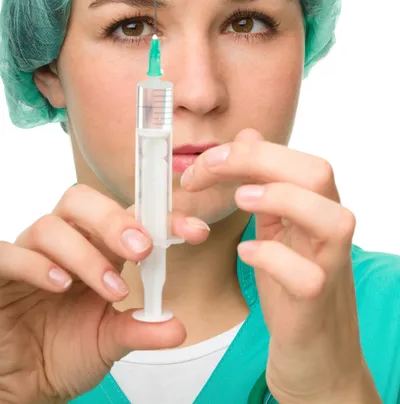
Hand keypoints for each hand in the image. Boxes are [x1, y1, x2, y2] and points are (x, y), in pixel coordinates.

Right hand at [0, 183, 208, 403]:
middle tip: (142, 248)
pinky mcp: (0, 274)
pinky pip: (8, 252)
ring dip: (84, 253)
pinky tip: (59, 284)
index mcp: (97, 251)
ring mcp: (30, 255)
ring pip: (51, 226)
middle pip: (82, 201)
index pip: (129, 218)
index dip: (161, 218)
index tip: (194, 231)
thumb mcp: (108, 342)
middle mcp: (64, 244)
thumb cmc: (62, 352)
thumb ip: (140, 330)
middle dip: (115, 220)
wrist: (20, 383)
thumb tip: (177, 327)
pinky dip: (36, 264)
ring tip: (109, 289)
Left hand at [181, 129, 380, 402]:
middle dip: (259, 160)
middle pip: (318, 173)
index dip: (247, 151)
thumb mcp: (277, 228)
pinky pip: (308, 276)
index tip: (204, 163)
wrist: (317, 356)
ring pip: (333, 219)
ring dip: (281, 199)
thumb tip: (249, 135)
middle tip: (209, 170)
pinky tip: (246, 253)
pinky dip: (273, 257)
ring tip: (241, 200)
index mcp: (318, 207)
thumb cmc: (293, 288)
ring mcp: (330, 267)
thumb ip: (266, 183)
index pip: (296, 159)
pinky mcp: (316, 303)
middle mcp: (331, 231)